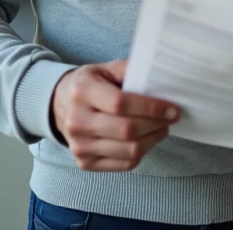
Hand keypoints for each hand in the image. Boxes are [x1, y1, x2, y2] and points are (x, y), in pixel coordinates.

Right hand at [51, 59, 179, 171]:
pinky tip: (146, 139)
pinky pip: (125, 164)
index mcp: (82, 91)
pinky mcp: (85, 163)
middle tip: (171, 118)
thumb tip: (162, 79)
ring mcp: (79, 145)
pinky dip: (143, 152)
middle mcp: (77, 121)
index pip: (120, 104)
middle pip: (127, 130)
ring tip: (161, 127)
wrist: (60, 104)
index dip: (151, 108)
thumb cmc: (90, 85)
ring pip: (129, 151)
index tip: (172, 109)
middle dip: (156, 124)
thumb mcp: (106, 68)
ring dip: (153, 139)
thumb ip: (131, 71)